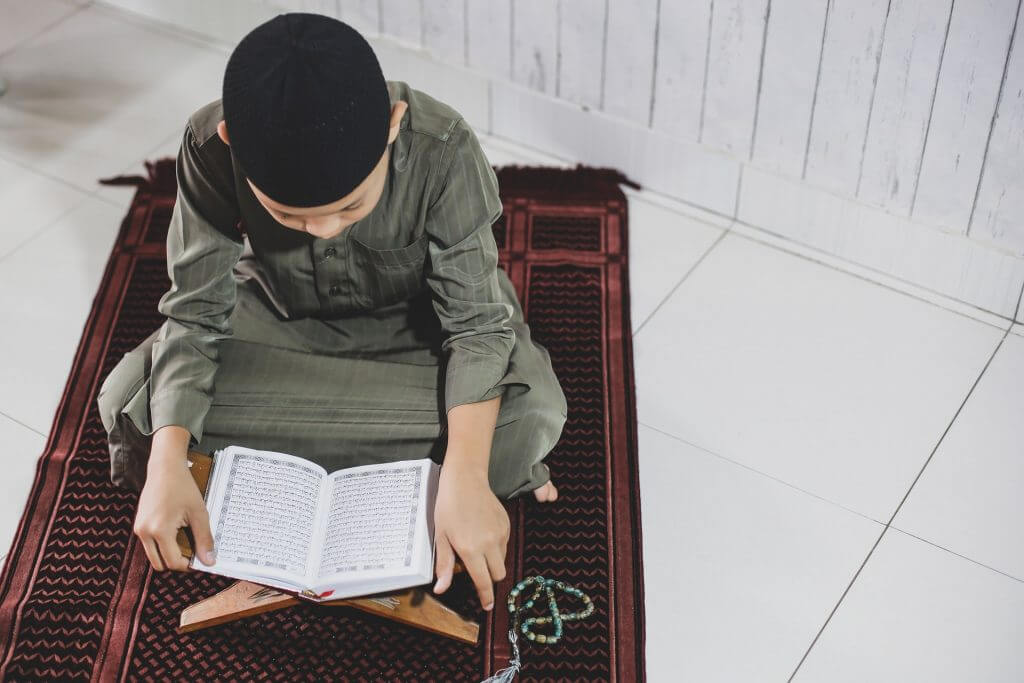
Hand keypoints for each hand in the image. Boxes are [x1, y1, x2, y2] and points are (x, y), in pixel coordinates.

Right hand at [133, 427, 215, 570]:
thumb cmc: (183, 487)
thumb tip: (209, 561)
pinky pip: (149, 543)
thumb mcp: (199, 513)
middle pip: (159, 564)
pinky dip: (162, 544)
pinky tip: (177, 532)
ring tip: (186, 540)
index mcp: (159, 530)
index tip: (200, 560)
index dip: (188, 565)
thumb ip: (204, 538)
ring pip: (153, 554)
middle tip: (193, 554)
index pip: (172, 562)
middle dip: (176, 562)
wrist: (164, 468)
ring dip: (168, 553)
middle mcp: (144, 532)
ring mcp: (139, 528)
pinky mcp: (138, 524)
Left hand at [432, 463, 509, 609]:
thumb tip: (441, 589)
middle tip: (477, 572)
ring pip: (502, 559)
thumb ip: (444, 564)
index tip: (488, 605)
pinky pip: (505, 544)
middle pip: (498, 574)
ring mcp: (500, 533)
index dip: (486, 596)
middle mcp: (489, 544)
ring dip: (493, 561)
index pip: (483, 581)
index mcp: (470, 549)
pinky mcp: (506, 524)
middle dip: (490, 578)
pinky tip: (483, 534)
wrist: (465, 480)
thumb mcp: (441, 536)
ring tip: (477, 548)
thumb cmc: (448, 507)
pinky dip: (496, 546)